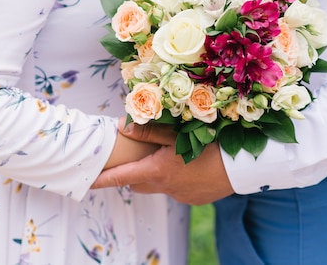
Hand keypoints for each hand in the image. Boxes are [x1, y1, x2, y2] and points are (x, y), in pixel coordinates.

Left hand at [91, 121, 234, 204]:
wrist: (242, 167)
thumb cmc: (210, 144)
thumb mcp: (177, 133)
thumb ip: (147, 131)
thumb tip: (120, 127)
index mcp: (156, 171)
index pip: (120, 177)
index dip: (101, 179)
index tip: (84, 181)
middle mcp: (165, 187)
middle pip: (137, 183)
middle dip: (130, 174)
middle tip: (130, 160)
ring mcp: (180, 196)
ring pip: (158, 186)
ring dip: (156, 175)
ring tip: (167, 158)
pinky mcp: (194, 199)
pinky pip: (178, 189)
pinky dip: (177, 179)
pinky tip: (192, 167)